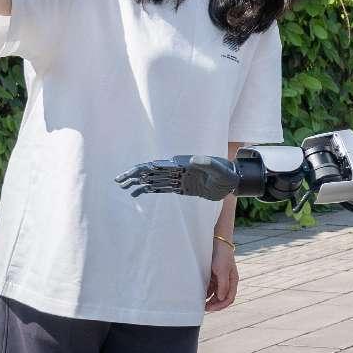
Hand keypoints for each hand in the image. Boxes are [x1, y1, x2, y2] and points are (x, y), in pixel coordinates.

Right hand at [114, 155, 239, 199]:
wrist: (233, 182)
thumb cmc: (227, 173)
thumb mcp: (219, 169)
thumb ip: (207, 164)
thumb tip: (192, 160)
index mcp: (183, 164)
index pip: (160, 166)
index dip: (146, 168)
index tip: (133, 173)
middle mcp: (178, 171)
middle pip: (153, 172)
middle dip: (136, 175)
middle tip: (119, 180)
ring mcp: (179, 179)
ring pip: (154, 181)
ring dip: (139, 183)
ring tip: (123, 187)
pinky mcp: (182, 188)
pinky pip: (162, 189)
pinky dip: (149, 190)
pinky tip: (138, 193)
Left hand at [205, 239, 237, 311]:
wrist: (217, 241)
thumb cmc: (222, 255)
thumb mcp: (222, 271)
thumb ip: (223, 286)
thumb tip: (221, 299)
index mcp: (233, 281)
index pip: (229, 299)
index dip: (220, 306)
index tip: (209, 308)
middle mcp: (228, 281)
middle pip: (223, 298)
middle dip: (215, 304)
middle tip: (204, 308)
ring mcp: (221, 278)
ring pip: (216, 294)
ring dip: (210, 299)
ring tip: (201, 302)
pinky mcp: (214, 275)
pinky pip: (211, 287)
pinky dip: (206, 292)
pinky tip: (200, 293)